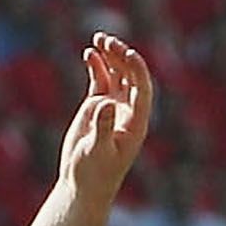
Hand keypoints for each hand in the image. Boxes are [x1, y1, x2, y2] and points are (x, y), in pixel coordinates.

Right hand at [59, 34, 155, 198]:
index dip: (138, 70)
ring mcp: (113, 107)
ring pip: (116, 75)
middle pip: (130, 77)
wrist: (82, 186)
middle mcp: (128, 111)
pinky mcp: (97, 108)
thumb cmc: (93, 174)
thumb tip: (104, 102)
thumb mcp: (96, 151)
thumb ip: (102, 127)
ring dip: (109, 57)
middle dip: (120, 57)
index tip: (128, 53)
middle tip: (107, 41)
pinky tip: (89, 53)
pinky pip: (100, 81)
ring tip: (98, 39)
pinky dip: (96, 67)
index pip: (143, 88)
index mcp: (136, 122)